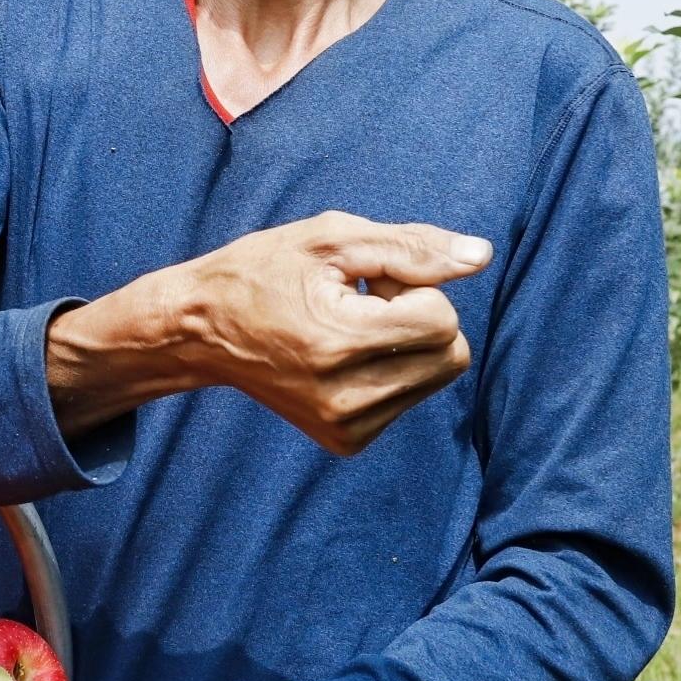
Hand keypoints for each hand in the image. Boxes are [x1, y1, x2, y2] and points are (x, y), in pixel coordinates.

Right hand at [179, 212, 486, 453]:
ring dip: (405, 344)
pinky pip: (410, 398)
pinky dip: (390, 370)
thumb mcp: (331, 239)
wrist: (199, 332)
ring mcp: (346, 428)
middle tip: (359, 304)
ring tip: (347, 327)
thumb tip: (482, 257)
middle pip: (452, 354)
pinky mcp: (346, 442)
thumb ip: (412, 247)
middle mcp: (346, 399)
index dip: (411, 288)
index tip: (363, 283)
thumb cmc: (261, 272)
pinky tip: (341, 354)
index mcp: (339, 344)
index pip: (442, 320)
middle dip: (419, 317)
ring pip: (437, 376)